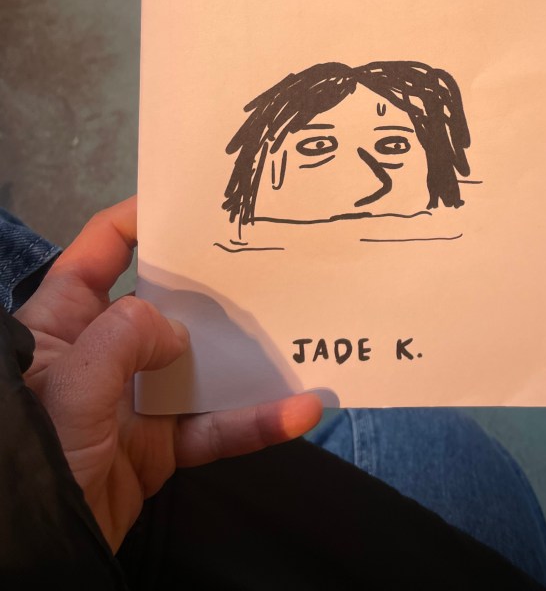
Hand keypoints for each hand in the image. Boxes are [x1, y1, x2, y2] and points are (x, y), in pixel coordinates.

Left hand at [15, 197, 321, 551]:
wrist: (32, 550)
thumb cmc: (33, 446)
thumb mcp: (72, 379)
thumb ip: (128, 336)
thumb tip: (180, 336)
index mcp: (65, 319)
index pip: (102, 249)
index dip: (142, 218)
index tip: (196, 203)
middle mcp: (105, 350)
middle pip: (167, 301)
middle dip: (215, 285)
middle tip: (270, 258)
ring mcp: (135, 399)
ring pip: (202, 365)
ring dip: (251, 358)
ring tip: (305, 333)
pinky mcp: (161, 446)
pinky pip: (215, 427)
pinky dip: (257, 423)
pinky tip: (300, 411)